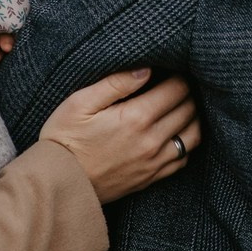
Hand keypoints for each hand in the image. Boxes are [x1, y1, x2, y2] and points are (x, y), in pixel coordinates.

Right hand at [40, 68, 200, 203]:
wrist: (58, 182)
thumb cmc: (65, 138)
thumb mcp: (81, 102)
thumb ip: (116, 83)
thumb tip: (146, 69)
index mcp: (135, 117)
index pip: (176, 89)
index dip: (178, 76)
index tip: (171, 70)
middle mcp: (151, 141)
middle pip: (189, 109)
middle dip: (187, 93)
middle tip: (176, 85)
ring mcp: (154, 162)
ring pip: (193, 135)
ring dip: (192, 117)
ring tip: (181, 106)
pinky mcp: (151, 178)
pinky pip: (184, 159)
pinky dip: (186, 142)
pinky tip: (175, 133)